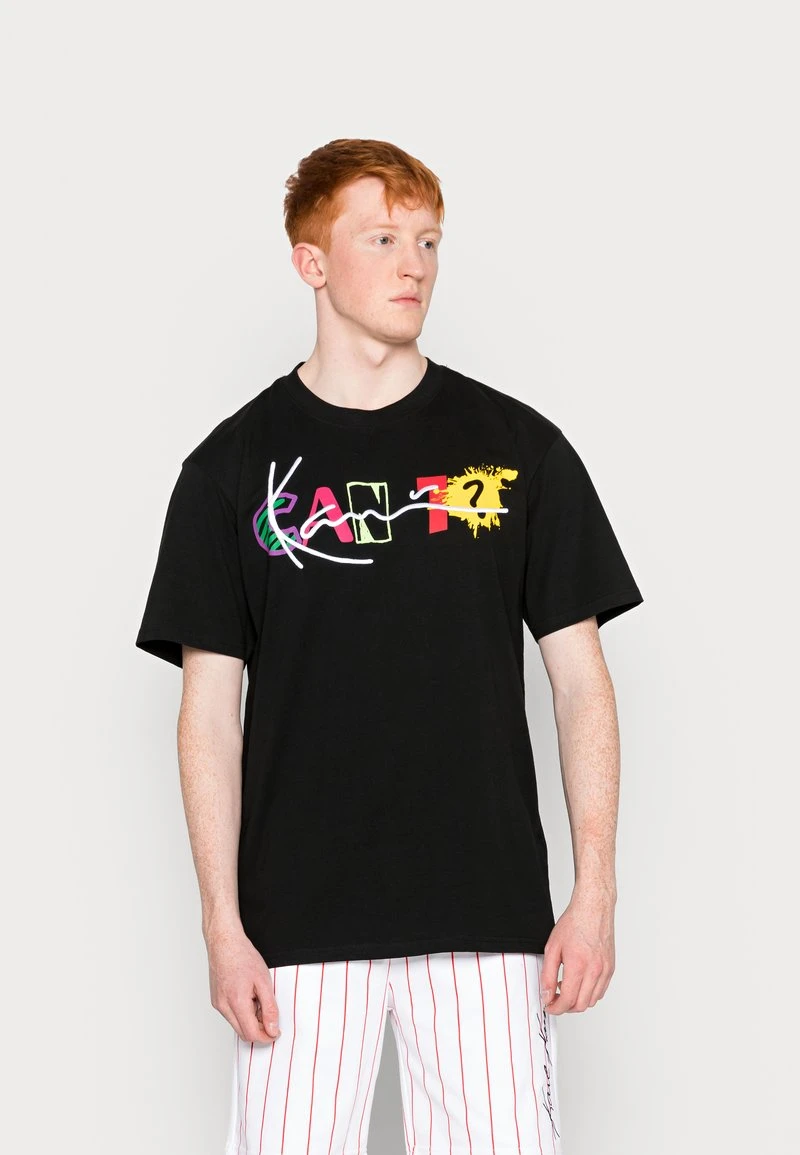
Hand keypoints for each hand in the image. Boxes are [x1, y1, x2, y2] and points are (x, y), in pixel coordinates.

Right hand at [206, 920, 281, 1043]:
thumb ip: (269, 1008)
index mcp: (236, 1002)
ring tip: (258, 999)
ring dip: (251, 1020)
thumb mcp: (264, 981)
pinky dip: (242, 1012)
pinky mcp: (216, 1000)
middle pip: (243, 1033)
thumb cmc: (243, 956)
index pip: (252, 1034)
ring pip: (237, 1025)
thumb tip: (272, 1029)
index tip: (276, 1031)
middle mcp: (223, 1007)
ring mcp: (217, 1004)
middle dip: (259, 1029)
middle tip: (269, 1013)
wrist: (224, 942)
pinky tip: (248, 996)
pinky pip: (231, 1015)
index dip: (267, 1037)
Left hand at [540, 887, 615, 1014]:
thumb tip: (546, 994)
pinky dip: (589, 993)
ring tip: (567, 988)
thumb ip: (548, 974)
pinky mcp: (611, 968)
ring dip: (578, 1001)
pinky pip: (601, 991)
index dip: (555, 1008)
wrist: (593, 909)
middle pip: (580, 1005)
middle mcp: (595, 970)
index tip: (549, 1005)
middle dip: (565, 1007)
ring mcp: (605, 970)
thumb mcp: (552, 948)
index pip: (567, 1000)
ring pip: (592, 1001)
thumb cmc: (574, 923)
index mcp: (578, 965)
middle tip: (555, 998)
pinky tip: (580, 982)